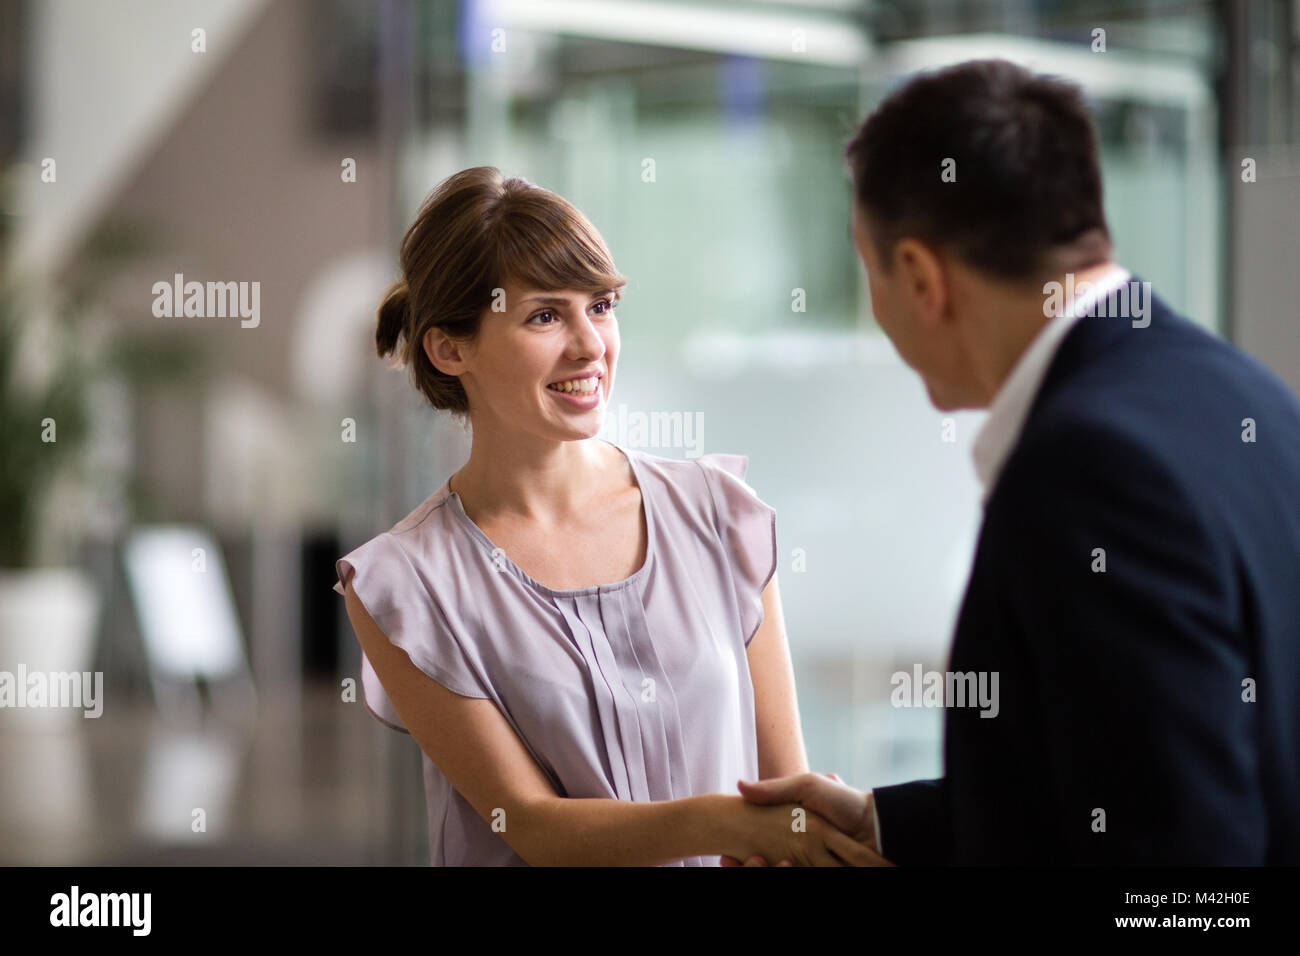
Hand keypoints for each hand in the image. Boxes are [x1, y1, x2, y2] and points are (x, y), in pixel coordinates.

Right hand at [722, 772, 893, 866]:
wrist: (877, 826)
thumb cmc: (843, 802)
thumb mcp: (807, 786)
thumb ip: (774, 789)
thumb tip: (739, 786)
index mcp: (790, 829)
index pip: (756, 843)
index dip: (737, 857)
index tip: (724, 859)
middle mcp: (797, 849)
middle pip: (760, 864)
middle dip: (744, 866)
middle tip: (728, 864)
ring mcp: (810, 863)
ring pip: (774, 869)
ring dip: (756, 869)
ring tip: (749, 863)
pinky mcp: (821, 870)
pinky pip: (796, 872)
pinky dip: (775, 869)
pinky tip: (767, 864)